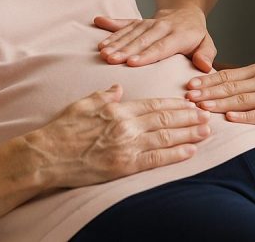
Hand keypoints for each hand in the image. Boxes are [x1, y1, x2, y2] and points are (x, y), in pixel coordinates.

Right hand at [26, 85, 211, 188]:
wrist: (47, 156)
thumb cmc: (63, 129)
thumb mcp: (84, 104)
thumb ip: (105, 95)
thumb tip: (119, 88)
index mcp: (118, 109)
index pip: (154, 104)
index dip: (175, 104)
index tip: (190, 102)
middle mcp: (127, 126)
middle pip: (165, 119)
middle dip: (189, 117)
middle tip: (207, 115)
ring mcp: (127, 147)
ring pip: (166, 138)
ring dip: (189, 134)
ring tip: (205, 131)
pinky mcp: (124, 166)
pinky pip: (156, 160)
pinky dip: (175, 155)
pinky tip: (189, 152)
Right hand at [94, 7, 216, 72]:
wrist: (185, 10)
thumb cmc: (195, 35)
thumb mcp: (207, 43)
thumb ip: (206, 54)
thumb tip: (204, 67)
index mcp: (180, 35)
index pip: (162, 47)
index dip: (147, 54)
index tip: (132, 62)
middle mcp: (163, 26)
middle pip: (143, 39)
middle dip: (125, 50)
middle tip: (110, 59)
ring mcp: (149, 22)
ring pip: (131, 32)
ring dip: (115, 41)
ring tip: (102, 51)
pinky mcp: (140, 20)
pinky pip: (125, 22)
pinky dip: (112, 23)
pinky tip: (98, 22)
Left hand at [185, 63, 254, 129]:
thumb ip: (249, 82)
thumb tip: (221, 87)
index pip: (229, 75)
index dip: (208, 81)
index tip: (189, 85)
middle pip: (232, 86)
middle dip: (208, 92)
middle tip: (188, 97)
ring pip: (243, 99)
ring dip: (221, 103)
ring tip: (202, 107)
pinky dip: (244, 116)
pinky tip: (229, 119)